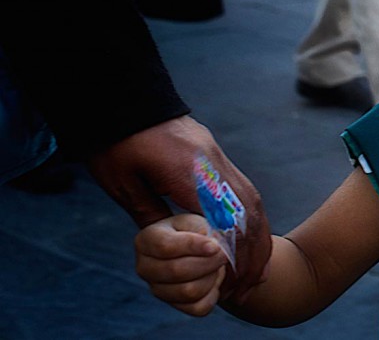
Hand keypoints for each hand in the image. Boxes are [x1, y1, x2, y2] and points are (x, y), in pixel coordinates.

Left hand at [88, 116, 270, 301]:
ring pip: (252, 199)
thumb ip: (151, 215)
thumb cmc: (118, 143)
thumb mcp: (124, 185)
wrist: (126, 98)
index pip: (226, 220)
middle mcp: (213, 164)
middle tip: (252, 282)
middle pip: (248, 211)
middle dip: (254, 250)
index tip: (234, 280)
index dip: (234, 254)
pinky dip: (252, 216)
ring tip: (257, 265)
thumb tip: (172, 245)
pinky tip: (250, 235)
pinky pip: (244, 188)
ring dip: (259, 234)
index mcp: (190, 174)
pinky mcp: (216, 155)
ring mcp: (218, 157)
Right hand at [135, 214, 228, 315]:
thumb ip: (202, 229)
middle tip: (223, 253)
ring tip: (216, 265)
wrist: (199, 250)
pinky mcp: (174, 305)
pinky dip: (213, 293)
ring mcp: (157, 289)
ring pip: (189, 291)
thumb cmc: (197, 232)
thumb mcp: (197, 221)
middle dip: (208, 262)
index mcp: (147, 239)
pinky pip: (198, 307)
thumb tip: (210, 245)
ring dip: (211, 277)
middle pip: (177, 271)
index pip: (165, 246)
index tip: (215, 246)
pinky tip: (213, 279)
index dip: (193, 246)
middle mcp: (145, 266)